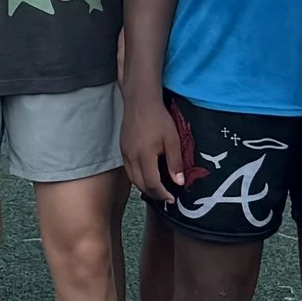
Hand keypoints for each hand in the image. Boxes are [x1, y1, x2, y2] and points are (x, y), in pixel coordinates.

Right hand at [121, 89, 186, 206]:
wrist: (140, 101)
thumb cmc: (159, 118)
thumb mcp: (173, 139)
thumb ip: (175, 162)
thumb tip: (178, 182)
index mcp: (145, 156)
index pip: (152, 183)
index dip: (162, 194)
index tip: (171, 198)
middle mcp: (132, 157)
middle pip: (140, 184)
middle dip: (153, 194)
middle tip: (165, 197)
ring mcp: (125, 153)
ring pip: (132, 178)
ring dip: (144, 187)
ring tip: (157, 189)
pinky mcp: (122, 149)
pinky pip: (129, 170)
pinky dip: (137, 177)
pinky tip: (147, 175)